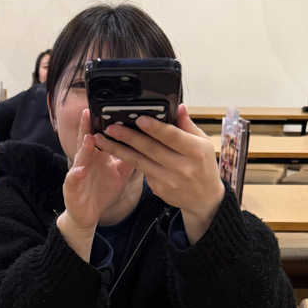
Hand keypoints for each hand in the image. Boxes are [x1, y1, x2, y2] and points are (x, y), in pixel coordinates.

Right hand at [58, 109, 134, 259]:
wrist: (88, 214)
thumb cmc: (102, 191)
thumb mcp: (119, 172)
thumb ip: (129, 156)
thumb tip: (145, 143)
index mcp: (97, 155)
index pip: (99, 134)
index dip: (101, 122)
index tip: (107, 108)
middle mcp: (85, 160)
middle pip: (85, 140)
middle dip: (86, 127)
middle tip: (89, 113)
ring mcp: (77, 173)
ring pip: (79, 158)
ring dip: (83, 148)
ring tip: (89, 138)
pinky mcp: (72, 188)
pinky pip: (73, 180)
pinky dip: (76, 175)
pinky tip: (80, 171)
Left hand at [94, 103, 224, 243]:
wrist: (204, 199)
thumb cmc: (204, 166)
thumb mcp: (203, 143)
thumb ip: (188, 126)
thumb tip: (178, 107)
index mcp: (196, 152)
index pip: (172, 137)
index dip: (155, 128)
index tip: (139, 119)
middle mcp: (182, 167)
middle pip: (151, 149)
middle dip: (128, 137)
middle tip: (111, 127)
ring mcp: (169, 181)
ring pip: (140, 162)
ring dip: (119, 150)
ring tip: (103, 139)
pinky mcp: (159, 189)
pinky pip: (142, 171)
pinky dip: (129, 160)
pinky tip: (115, 151)